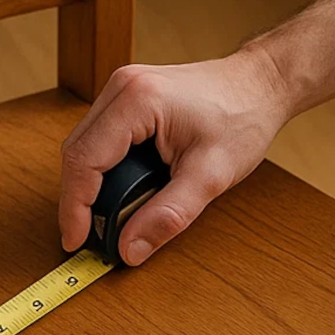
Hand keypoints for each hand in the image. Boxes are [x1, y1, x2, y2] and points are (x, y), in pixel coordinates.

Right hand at [58, 48, 289, 264]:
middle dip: (78, 201)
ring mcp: (121, 90)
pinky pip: (98, 140)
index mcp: (137, 100)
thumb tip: (130, 249)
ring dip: (88, 187)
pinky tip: (117, 195)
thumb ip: (169, 216)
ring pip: (83, 147)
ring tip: (104, 221)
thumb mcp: (211, 176)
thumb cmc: (243, 117)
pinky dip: (101, 172)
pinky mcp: (126, 100)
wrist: (260, 85)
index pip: (83, 160)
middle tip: (90, 239)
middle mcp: (121, 88)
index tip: (75, 242)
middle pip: (76, 153)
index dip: (74, 208)